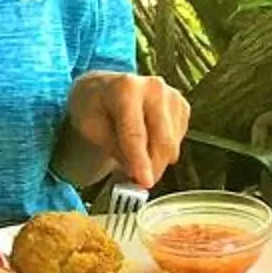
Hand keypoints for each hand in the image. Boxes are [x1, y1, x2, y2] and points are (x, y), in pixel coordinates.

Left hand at [69, 71, 189, 191]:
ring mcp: (172, 95)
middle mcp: (154, 87)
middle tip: (137, 184)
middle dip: (152, 168)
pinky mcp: (182, 106)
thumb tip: (136, 172)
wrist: (104, 89)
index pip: (136, 133)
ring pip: (172, 144)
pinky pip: (177, 141)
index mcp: (126, 88)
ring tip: (136, 164)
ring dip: (156, 162)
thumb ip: (114, 148)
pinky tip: (147, 147)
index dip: (140, 161)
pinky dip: (163, 152)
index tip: (144, 182)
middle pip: (162, 140)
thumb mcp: (90, 128)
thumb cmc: (93, 107)